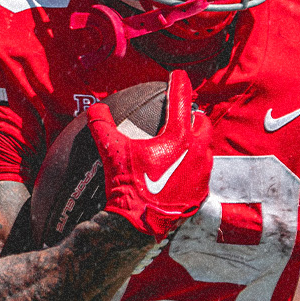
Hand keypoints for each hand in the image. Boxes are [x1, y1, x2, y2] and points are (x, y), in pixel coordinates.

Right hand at [86, 70, 213, 240]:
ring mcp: (202, 172)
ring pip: (204, 147)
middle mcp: (197, 151)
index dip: (179, 83)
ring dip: (194, 140)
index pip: (181, 100)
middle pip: (201, 122)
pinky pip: (201, 170)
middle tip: (180, 114)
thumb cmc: (129, 186)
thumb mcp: (111, 152)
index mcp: (178, 136)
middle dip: (192, 115)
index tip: (178, 75)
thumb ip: (102, 125)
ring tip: (179, 141)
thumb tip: (95, 108)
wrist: (139, 225)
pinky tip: (178, 169)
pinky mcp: (201, 191)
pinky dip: (192, 164)